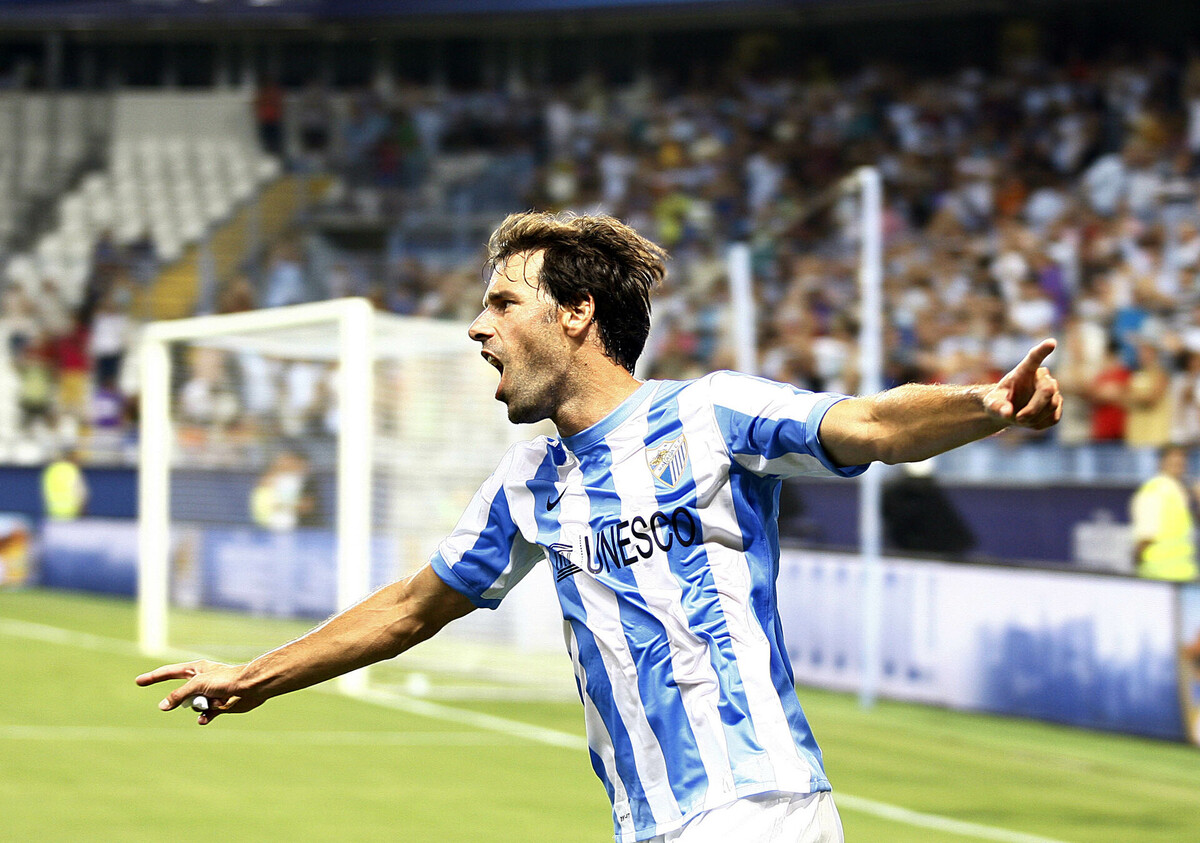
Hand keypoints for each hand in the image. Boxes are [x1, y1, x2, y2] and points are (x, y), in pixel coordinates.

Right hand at [135, 659, 263, 724]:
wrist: (251, 687)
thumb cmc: (226, 679)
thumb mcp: (197, 685)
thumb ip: (178, 695)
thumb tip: (162, 706)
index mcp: (196, 669)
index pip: (169, 672)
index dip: (154, 677)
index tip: (138, 681)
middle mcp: (201, 681)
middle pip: (181, 693)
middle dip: (180, 699)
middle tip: (176, 702)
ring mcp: (209, 694)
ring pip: (193, 706)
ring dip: (200, 706)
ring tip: (215, 700)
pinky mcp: (218, 705)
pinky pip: (204, 714)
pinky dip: (204, 717)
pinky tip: (205, 719)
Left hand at [983, 338, 1062, 429]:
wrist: (1009, 411)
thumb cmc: (999, 401)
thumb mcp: (991, 404)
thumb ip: (997, 407)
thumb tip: (1007, 413)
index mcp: (1024, 371)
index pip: (1034, 358)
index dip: (1042, 351)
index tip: (1051, 343)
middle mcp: (1042, 377)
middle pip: (1048, 390)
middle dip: (1034, 408)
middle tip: (1018, 419)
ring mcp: (1053, 390)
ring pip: (1051, 405)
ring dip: (1034, 417)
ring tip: (1019, 419)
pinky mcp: (1058, 404)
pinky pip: (1054, 417)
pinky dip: (1040, 423)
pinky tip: (1029, 421)